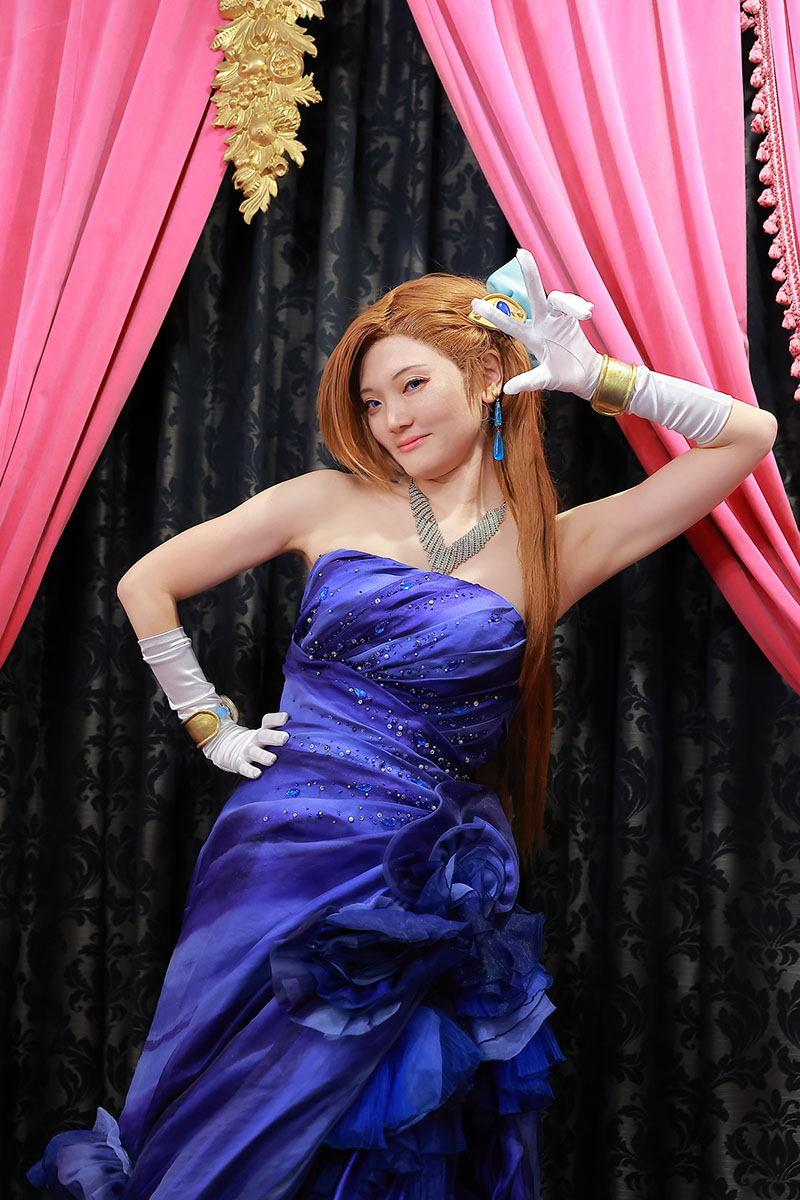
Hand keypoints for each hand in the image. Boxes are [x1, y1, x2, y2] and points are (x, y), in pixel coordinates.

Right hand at [202, 711, 289, 778]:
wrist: (225, 747)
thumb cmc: (253, 743)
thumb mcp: (263, 735)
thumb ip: (278, 735)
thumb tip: (303, 735)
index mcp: (262, 731)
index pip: (268, 721)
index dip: (276, 719)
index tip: (286, 717)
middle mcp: (255, 740)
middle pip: (264, 735)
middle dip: (275, 736)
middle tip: (285, 737)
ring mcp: (246, 751)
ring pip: (255, 753)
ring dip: (264, 756)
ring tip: (272, 759)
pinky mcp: (238, 762)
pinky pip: (244, 767)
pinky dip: (250, 771)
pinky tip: (257, 774)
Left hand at [471, 248, 602, 399]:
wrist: (587, 374)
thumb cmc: (564, 375)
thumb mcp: (545, 380)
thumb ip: (528, 382)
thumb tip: (507, 389)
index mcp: (532, 337)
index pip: (510, 323)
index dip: (493, 314)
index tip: (475, 304)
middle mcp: (543, 322)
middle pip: (536, 293)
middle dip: (529, 272)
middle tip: (521, 253)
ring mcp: (558, 318)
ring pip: (558, 298)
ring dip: (569, 303)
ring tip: (584, 314)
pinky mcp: (573, 317)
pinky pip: (574, 306)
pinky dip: (579, 307)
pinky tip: (587, 313)